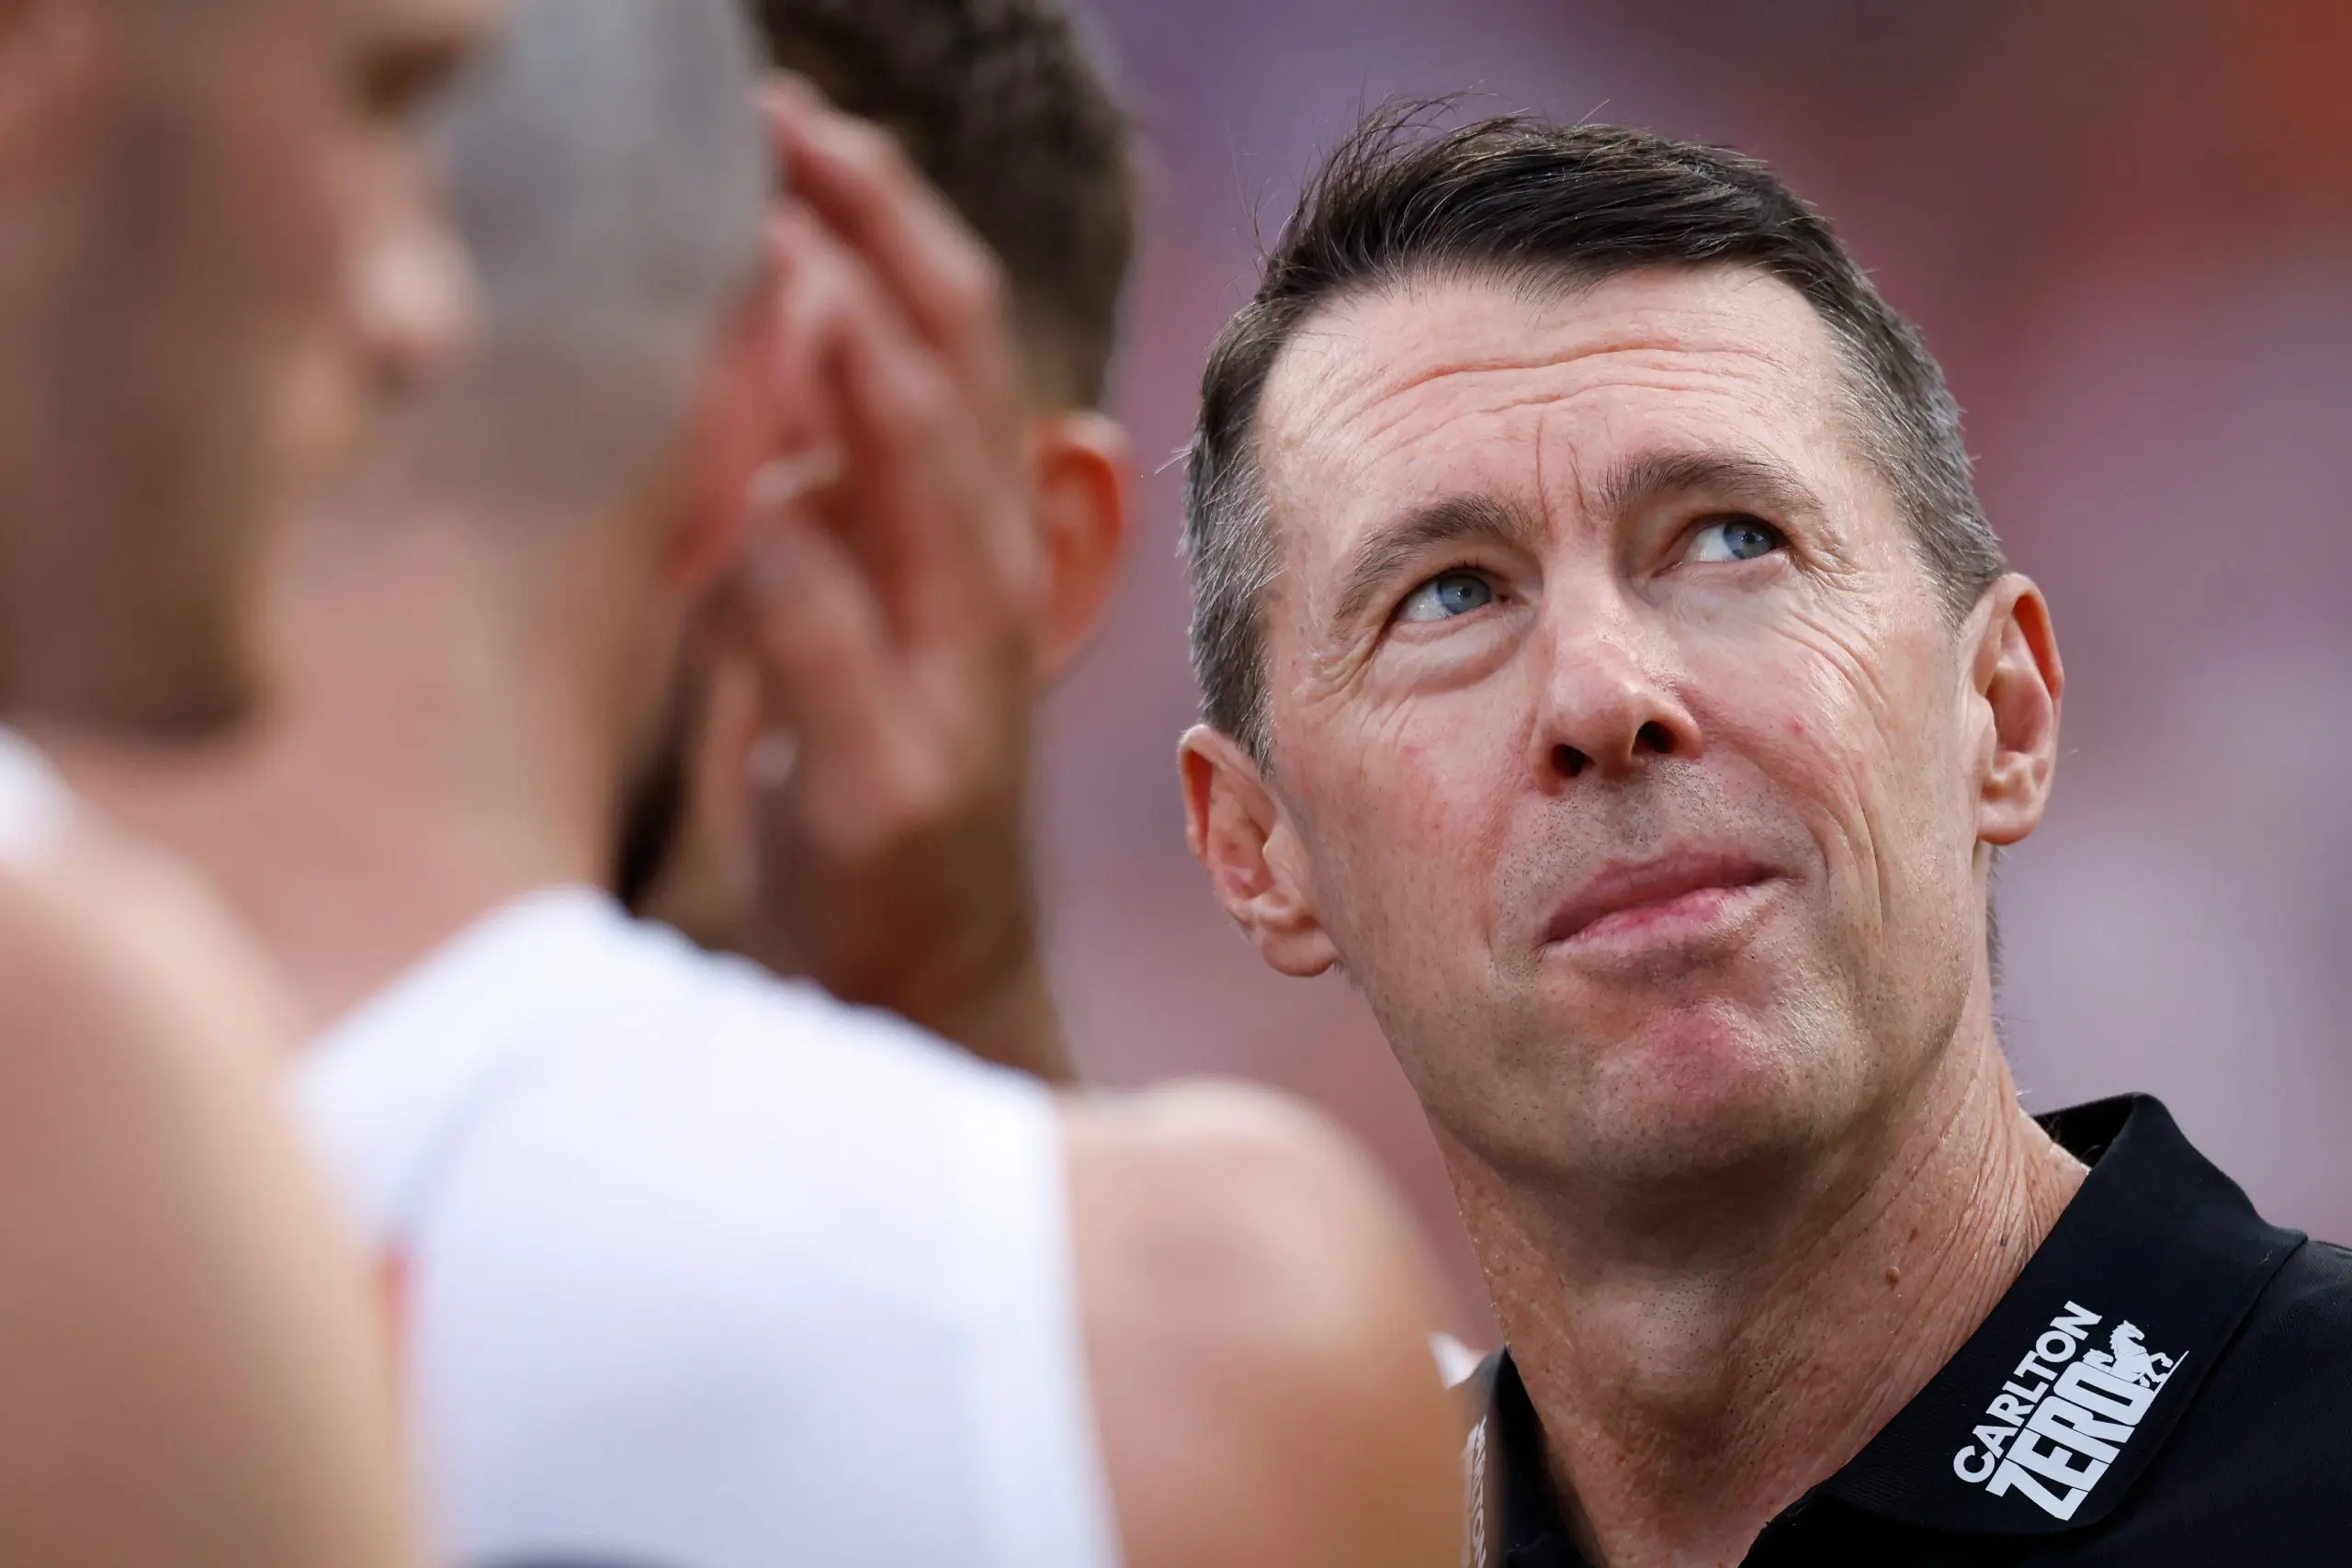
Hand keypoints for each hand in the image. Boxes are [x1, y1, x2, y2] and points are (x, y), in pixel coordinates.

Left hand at [649, 78, 1069, 1080]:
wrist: (929, 976)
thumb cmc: (884, 778)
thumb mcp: (886, 610)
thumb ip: (861, 489)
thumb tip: (812, 341)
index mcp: (980, 538)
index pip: (955, 336)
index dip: (887, 214)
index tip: (795, 118)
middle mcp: (986, 593)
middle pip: (949, 375)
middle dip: (869, 234)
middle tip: (777, 123)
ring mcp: (952, 687)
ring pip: (918, 490)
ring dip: (847, 362)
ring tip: (771, 253)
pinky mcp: (890, 786)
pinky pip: (823, 642)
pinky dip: (773, 553)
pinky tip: (721, 487)